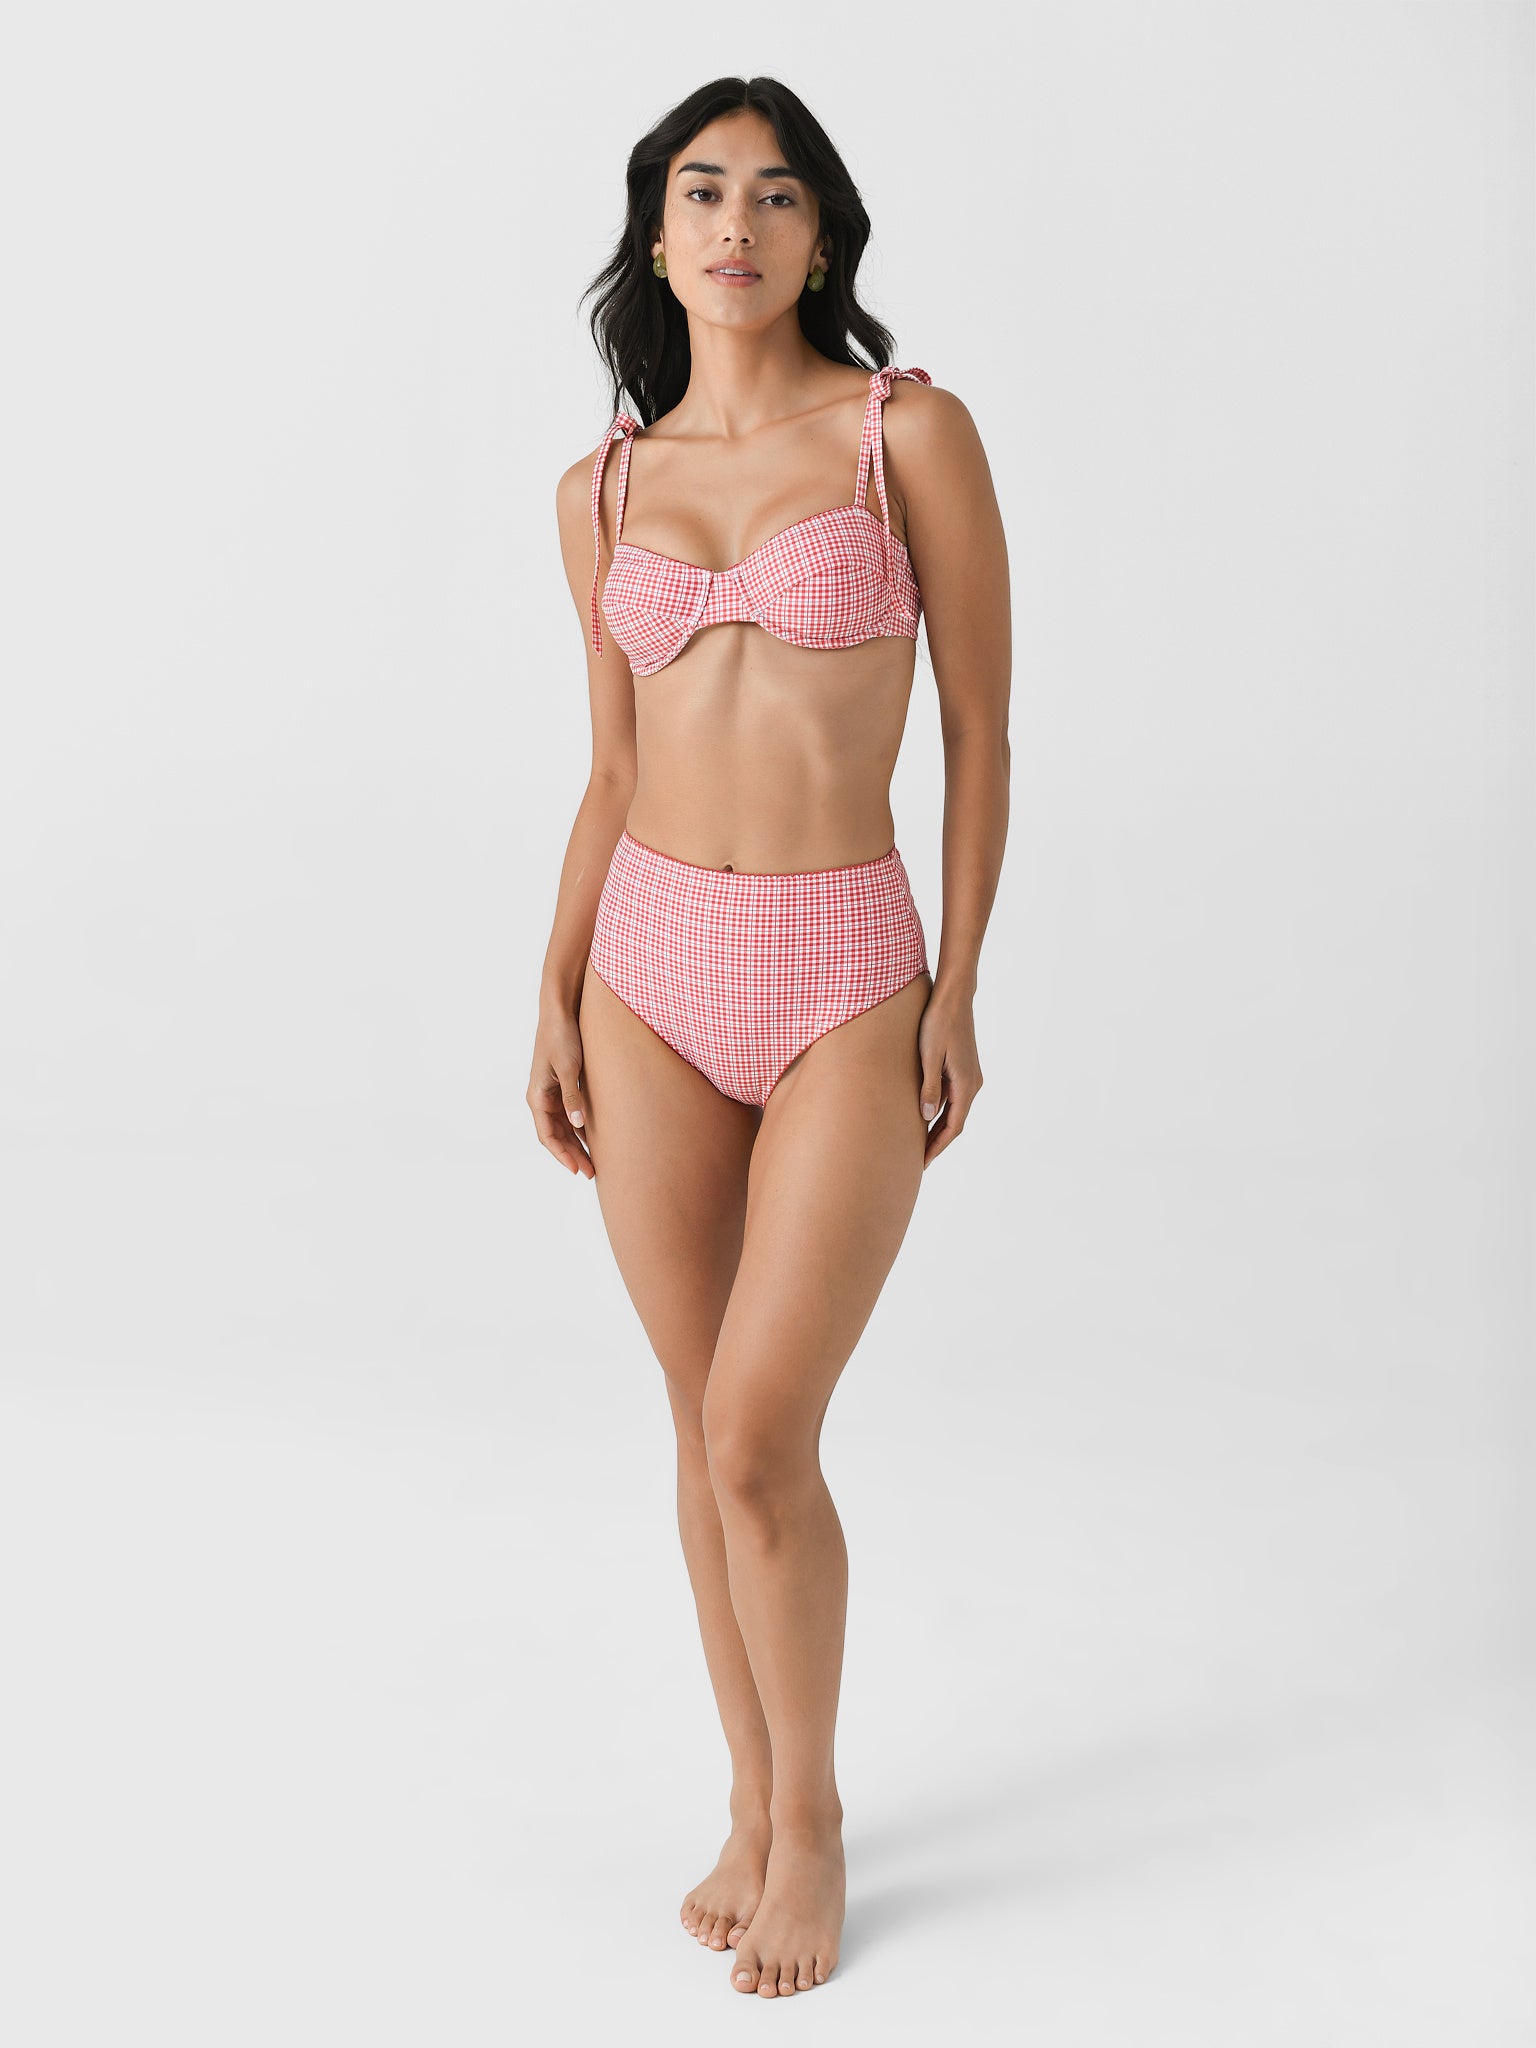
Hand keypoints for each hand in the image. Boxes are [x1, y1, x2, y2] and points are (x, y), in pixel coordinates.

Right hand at [527, 1005, 594, 1178]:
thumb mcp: (568, 1068)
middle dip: (572, 1155)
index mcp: (537, 1096)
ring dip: (576, 1144)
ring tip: (595, 1162)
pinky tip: (593, 1138)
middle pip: (556, 1136)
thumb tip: (578, 1125)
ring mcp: (551, 1092)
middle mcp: (541, 1098)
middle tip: (592, 1173)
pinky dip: (579, 1128)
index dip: (562, 1155)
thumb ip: (572, 1097)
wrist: (560, 1011)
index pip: (547, 1136)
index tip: (577, 1170)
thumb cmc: (562, 1037)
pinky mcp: (561, 1085)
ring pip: (562, 1127)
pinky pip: (569, 1114)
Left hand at [917, 986, 982, 1167]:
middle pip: (956, 1122)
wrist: (953, 997)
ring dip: (939, 1128)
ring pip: (955, 1111)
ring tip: (920, 1144)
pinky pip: (954, 1098)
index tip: (923, 1162)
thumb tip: (926, 1117)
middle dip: (938, 1142)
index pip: (953, 1126)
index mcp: (966, 1084)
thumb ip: (929, 1087)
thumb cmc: (939, 1022)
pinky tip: (926, 1116)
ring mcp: (970, 1076)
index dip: (938, 1146)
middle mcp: (972, 1083)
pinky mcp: (964, 1068)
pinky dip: (941, 1112)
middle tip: (919, 1160)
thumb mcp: (929, 1055)